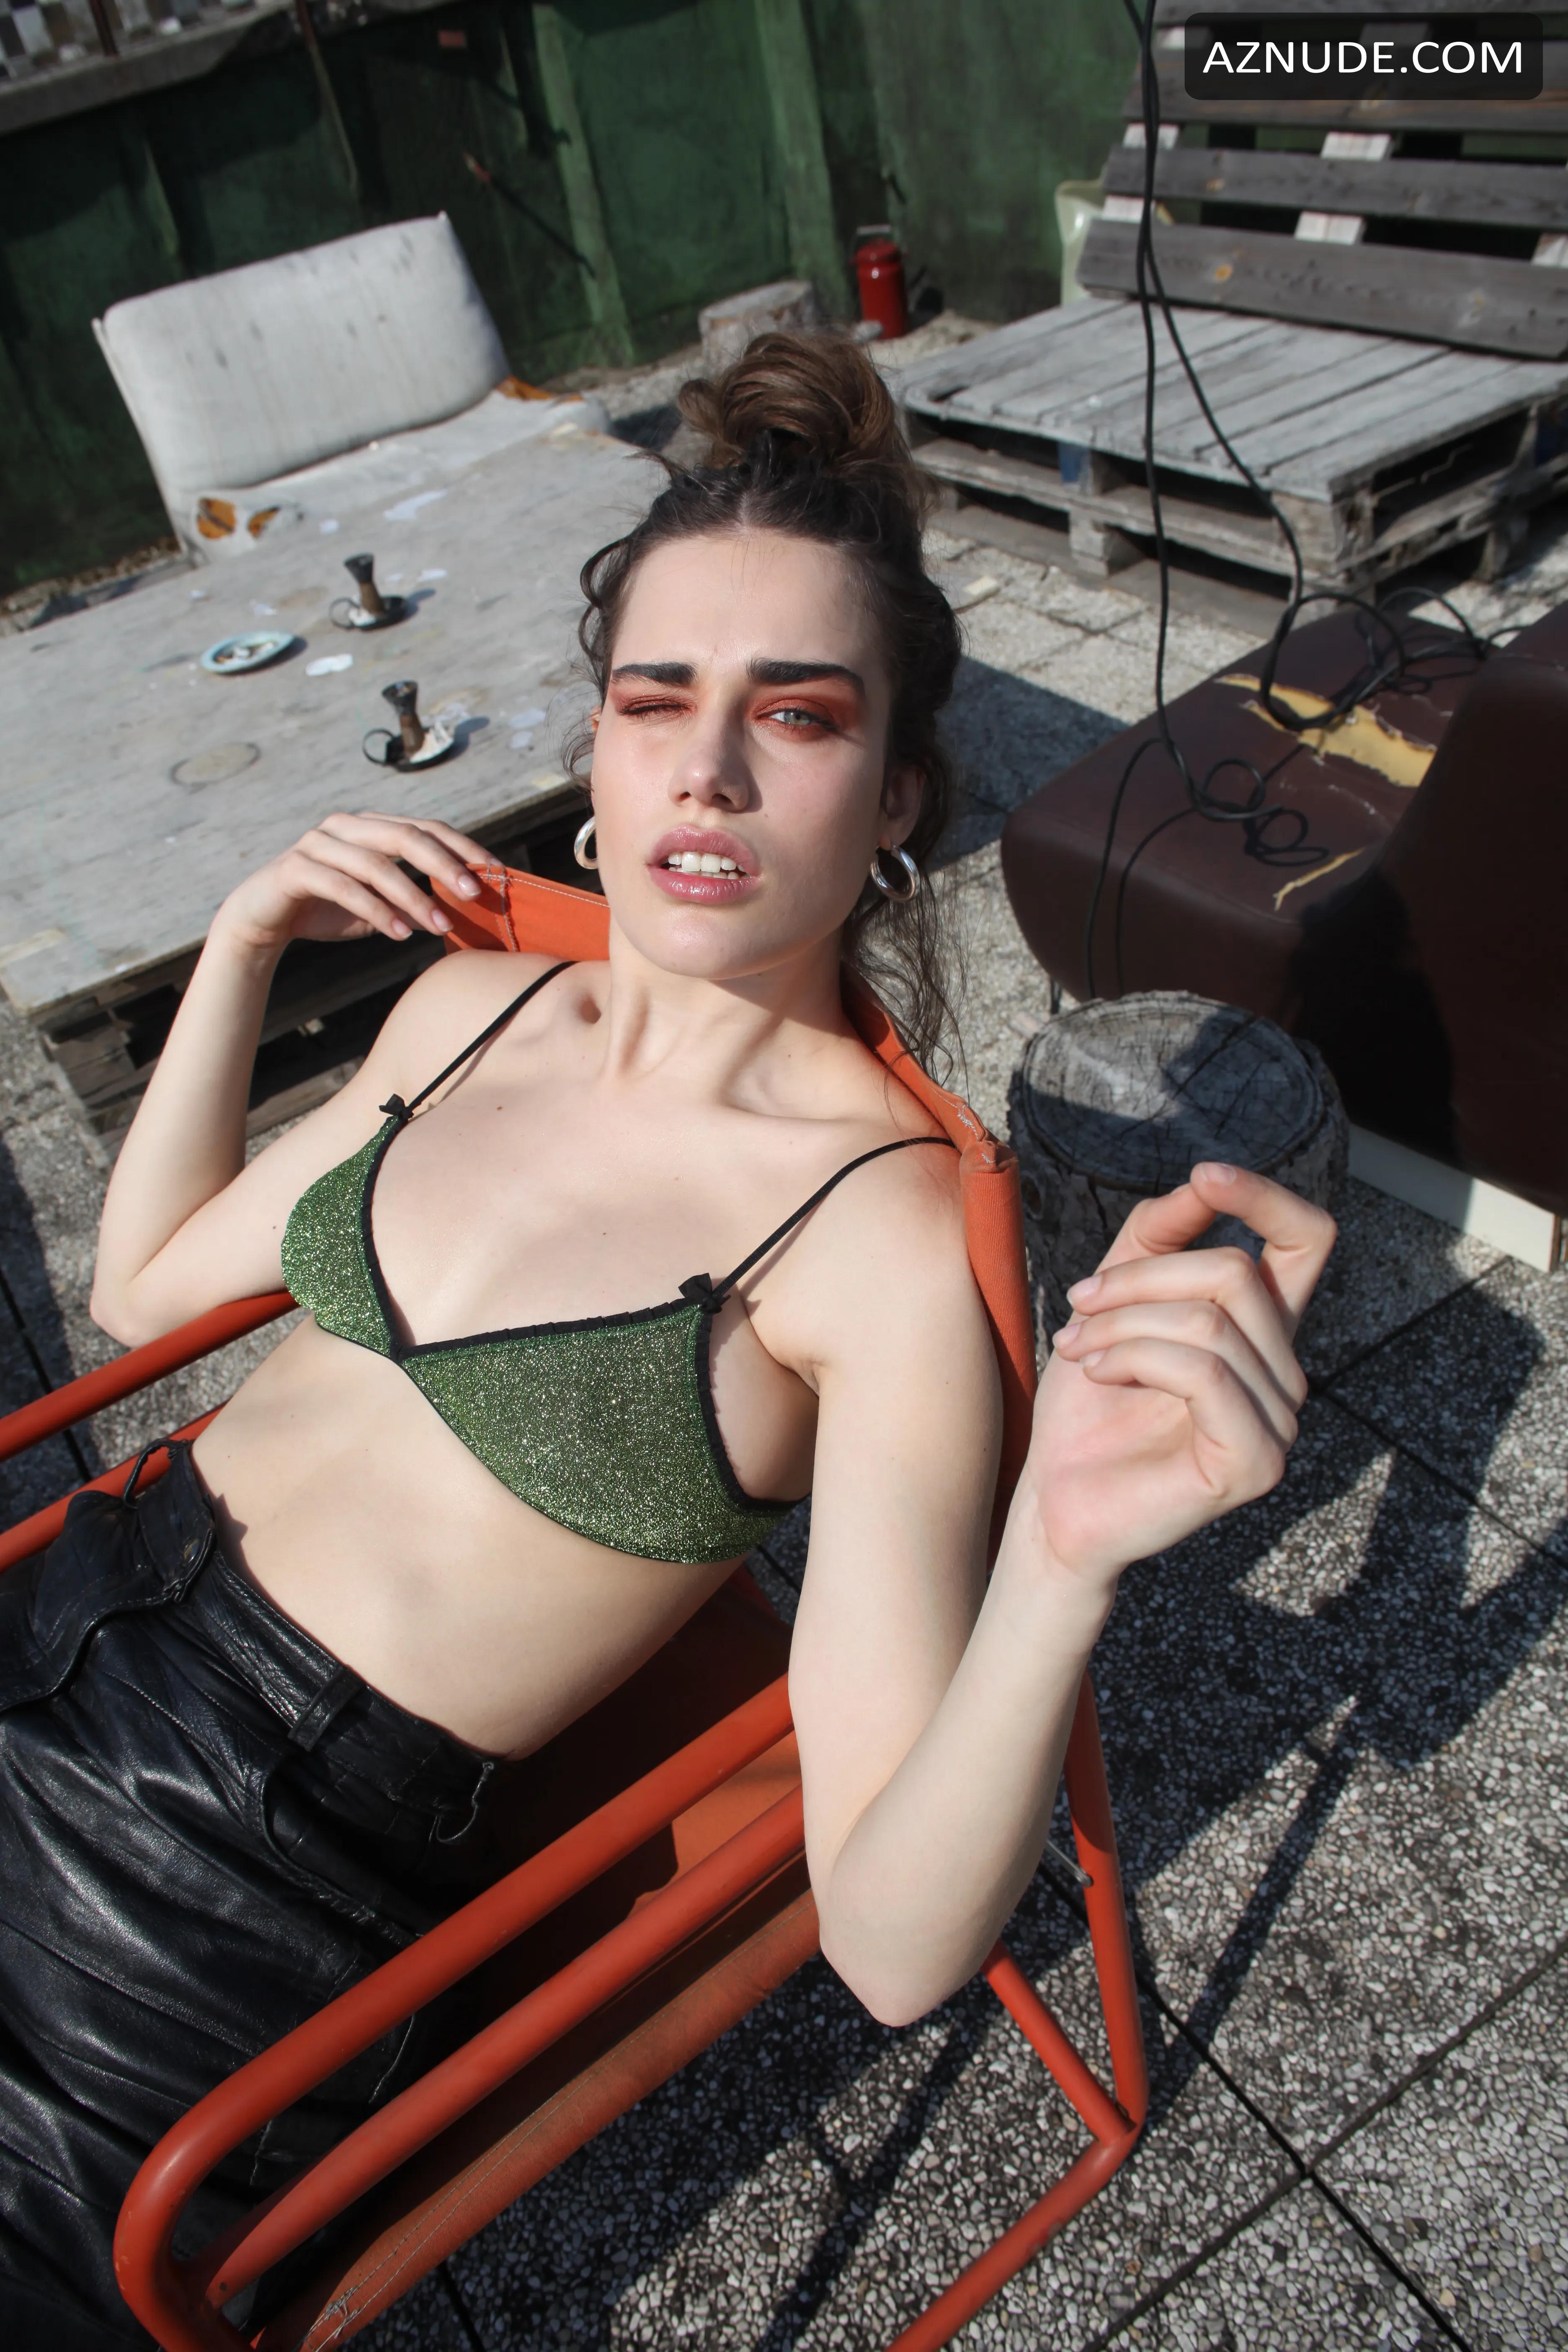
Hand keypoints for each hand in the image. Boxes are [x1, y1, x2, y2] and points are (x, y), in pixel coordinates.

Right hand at [212, 811, 488, 954]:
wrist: (262, 918)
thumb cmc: (326, 909)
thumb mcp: (378, 907)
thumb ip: (411, 902)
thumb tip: (458, 913)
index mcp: (370, 826)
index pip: (426, 827)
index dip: (462, 847)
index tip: (495, 873)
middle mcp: (346, 826)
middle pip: (406, 835)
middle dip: (445, 864)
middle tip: (474, 894)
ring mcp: (318, 842)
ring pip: (375, 863)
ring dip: (413, 897)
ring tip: (440, 925)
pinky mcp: (297, 868)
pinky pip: (343, 887)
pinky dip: (375, 911)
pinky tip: (399, 933)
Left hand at [1019, 1163, 1334, 1588]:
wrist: (1055, 1502)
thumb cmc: (1086, 1406)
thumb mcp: (1112, 1301)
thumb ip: (1157, 1238)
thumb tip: (1202, 1181)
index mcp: (1260, 1332)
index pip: (1308, 1241)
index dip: (1265, 1198)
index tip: (1206, 1176)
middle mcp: (1285, 1373)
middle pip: (1235, 1271)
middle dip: (1142, 1277)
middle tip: (1078, 1305)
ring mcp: (1280, 1423)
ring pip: (1211, 1320)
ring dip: (1123, 1323)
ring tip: (1077, 1348)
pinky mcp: (1256, 1463)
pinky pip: (1204, 1372)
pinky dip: (1136, 1359)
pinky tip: (1098, 1374)